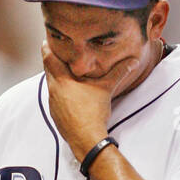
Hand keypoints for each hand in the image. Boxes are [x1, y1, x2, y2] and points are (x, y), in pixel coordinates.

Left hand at [42, 40, 138, 162]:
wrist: (87, 139)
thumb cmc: (93, 114)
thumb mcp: (106, 89)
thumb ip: (118, 72)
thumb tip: (132, 61)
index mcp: (62, 80)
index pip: (48, 57)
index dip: (48, 46)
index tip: (50, 39)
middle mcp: (54, 90)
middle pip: (47, 69)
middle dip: (52, 60)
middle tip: (58, 52)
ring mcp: (53, 103)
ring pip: (51, 84)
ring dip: (56, 76)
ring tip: (65, 70)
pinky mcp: (56, 114)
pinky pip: (54, 97)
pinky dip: (59, 91)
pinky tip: (69, 92)